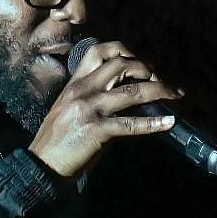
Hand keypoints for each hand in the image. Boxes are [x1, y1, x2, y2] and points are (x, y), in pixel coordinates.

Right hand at [28, 40, 183, 180]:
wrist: (40, 166)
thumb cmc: (56, 142)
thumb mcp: (71, 110)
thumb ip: (95, 98)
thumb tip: (128, 96)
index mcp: (75, 83)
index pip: (100, 51)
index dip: (126, 51)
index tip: (141, 62)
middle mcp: (82, 90)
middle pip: (123, 65)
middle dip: (149, 69)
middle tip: (163, 81)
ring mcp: (89, 109)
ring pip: (133, 91)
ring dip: (160, 90)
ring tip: (176, 96)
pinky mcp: (96, 130)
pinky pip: (130, 124)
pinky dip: (153, 124)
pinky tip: (169, 123)